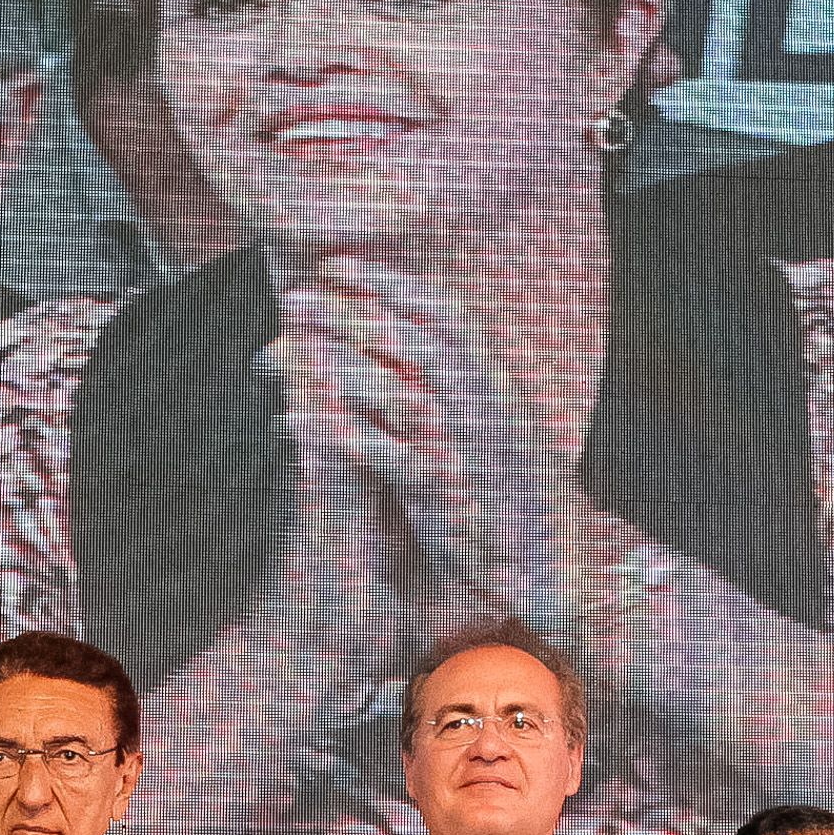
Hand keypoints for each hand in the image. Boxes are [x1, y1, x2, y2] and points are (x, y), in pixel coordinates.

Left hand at [274, 261, 607, 633]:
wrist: (548, 570)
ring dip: (338, 363)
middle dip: (352, 310)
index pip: (446, 315)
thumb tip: (390, 349)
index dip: (391, 283)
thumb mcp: (480, 430)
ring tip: (286, 345)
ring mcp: (470, 450)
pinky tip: (294, 423)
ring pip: (400, 388)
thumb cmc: (506, 500)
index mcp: (496, 384)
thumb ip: (443, 388)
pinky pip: (384, 456)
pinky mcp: (448, 496)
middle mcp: (488, 407)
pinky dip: (337, 435)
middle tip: (296, 296)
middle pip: (415, 339)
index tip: (338, 263)